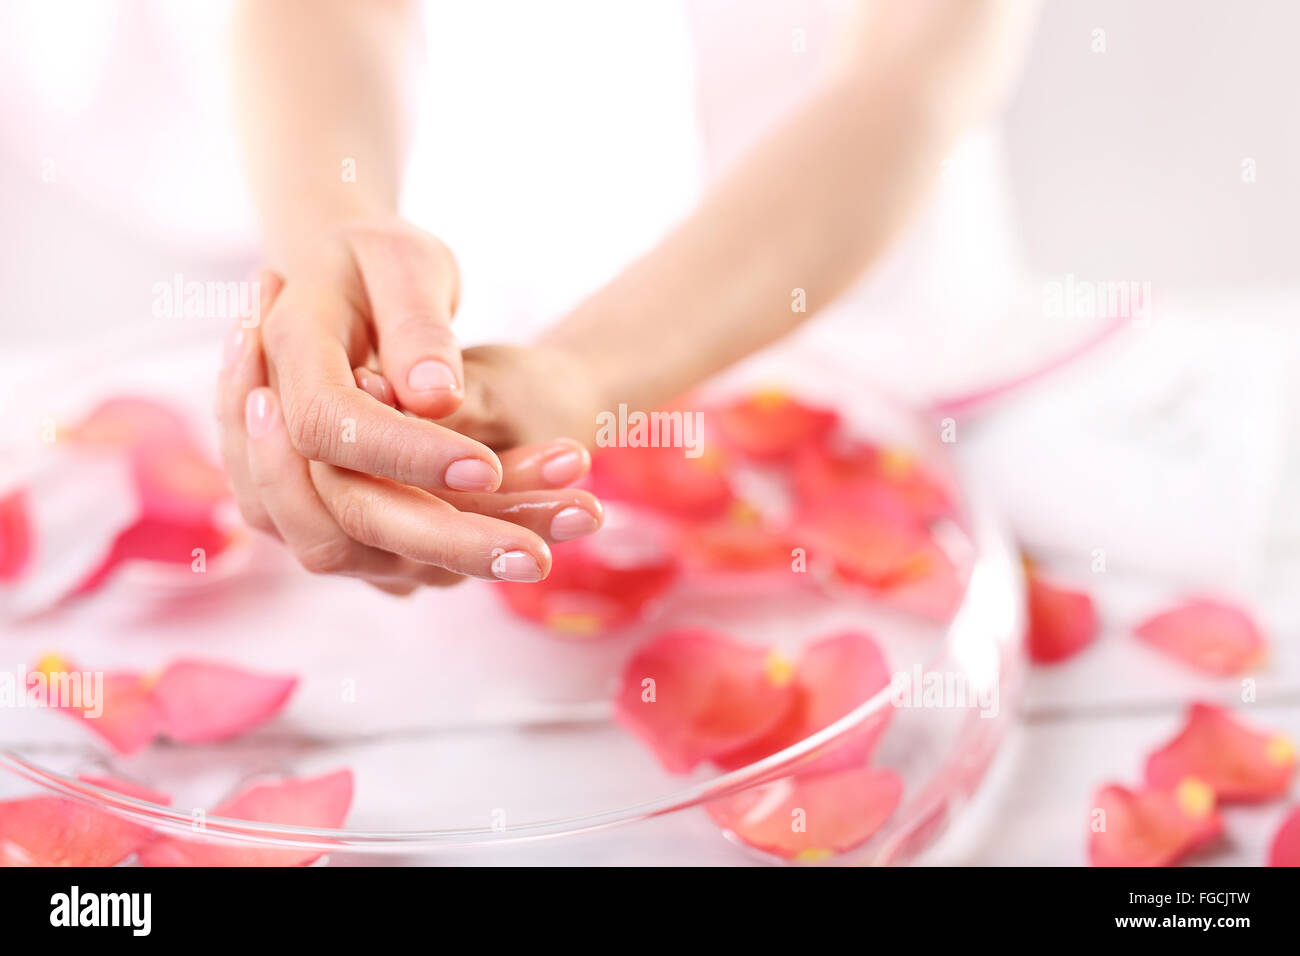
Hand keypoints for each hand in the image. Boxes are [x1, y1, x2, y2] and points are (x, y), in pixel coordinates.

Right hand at [218, 271, 604, 594]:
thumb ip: (415, 326)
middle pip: (347, 525)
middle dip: (453, 544)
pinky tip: (569, 513)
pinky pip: (412, 556)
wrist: (356, 288)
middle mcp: (275, 443)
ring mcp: (304, 494)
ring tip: (584, 513)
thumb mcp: (405, 263)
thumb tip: (432, 399)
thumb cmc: (381, 262)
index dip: (404, 455)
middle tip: (540, 556)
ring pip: (385, 557)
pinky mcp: (349, 522)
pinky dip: (486, 541)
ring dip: (481, 550)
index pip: (330, 431)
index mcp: (285, 361)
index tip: (487, 469)